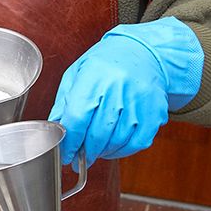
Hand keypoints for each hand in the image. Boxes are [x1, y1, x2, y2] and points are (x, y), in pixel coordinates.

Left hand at [49, 18, 202, 166]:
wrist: (143, 52)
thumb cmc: (105, 64)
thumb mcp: (77, 74)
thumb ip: (64, 102)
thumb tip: (55, 129)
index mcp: (94, 77)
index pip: (78, 118)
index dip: (70, 142)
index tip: (66, 155)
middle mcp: (119, 88)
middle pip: (98, 134)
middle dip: (86, 152)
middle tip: (79, 158)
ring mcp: (140, 101)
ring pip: (118, 141)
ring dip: (103, 153)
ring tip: (95, 151)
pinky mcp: (155, 112)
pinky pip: (138, 142)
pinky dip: (123, 151)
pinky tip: (113, 148)